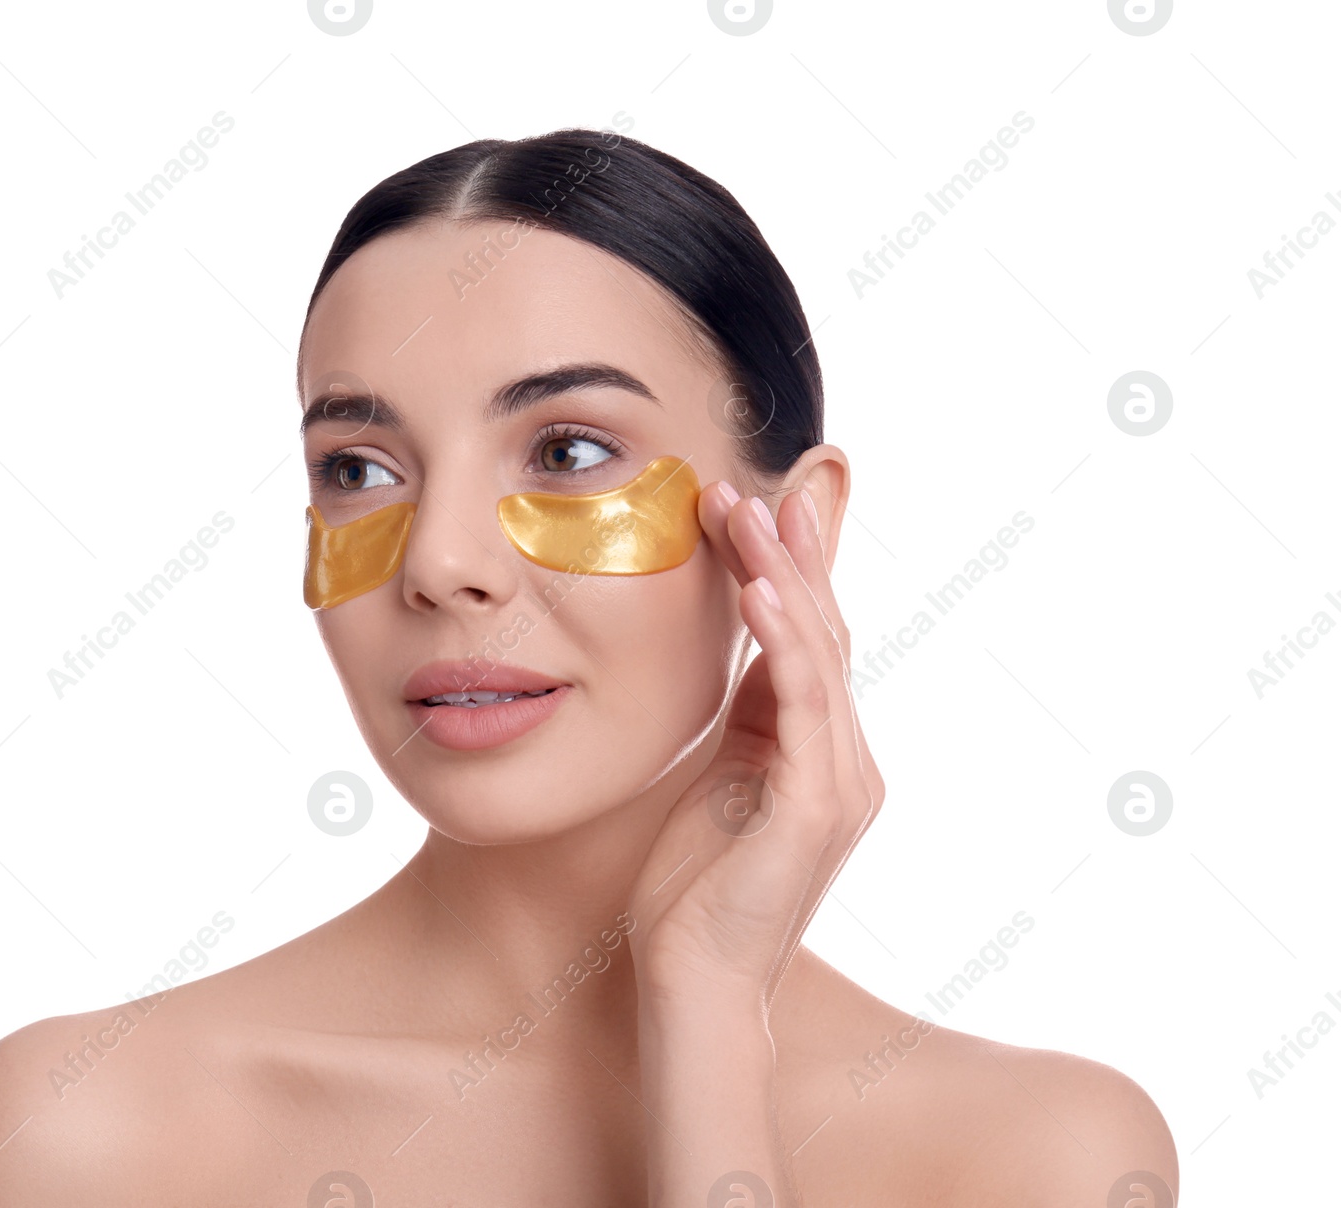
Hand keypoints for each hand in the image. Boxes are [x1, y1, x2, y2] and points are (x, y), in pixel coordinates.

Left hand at [627, 480, 884, 1015]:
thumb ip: (743, 719)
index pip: (811, 641)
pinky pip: (803, 703)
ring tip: (745, 513)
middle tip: (754, 485)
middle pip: (825, 632)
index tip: (760, 504)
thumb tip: (736, 652)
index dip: (789, 570)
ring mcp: (841, 783)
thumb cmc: (692, 889)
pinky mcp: (817, 807)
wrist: (692, 982)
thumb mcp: (720, 779)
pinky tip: (756, 590)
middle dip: (790, 553)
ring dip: (782, 576)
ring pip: (819, 654)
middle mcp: (847, 761)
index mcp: (822, 754)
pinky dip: (782, 640)